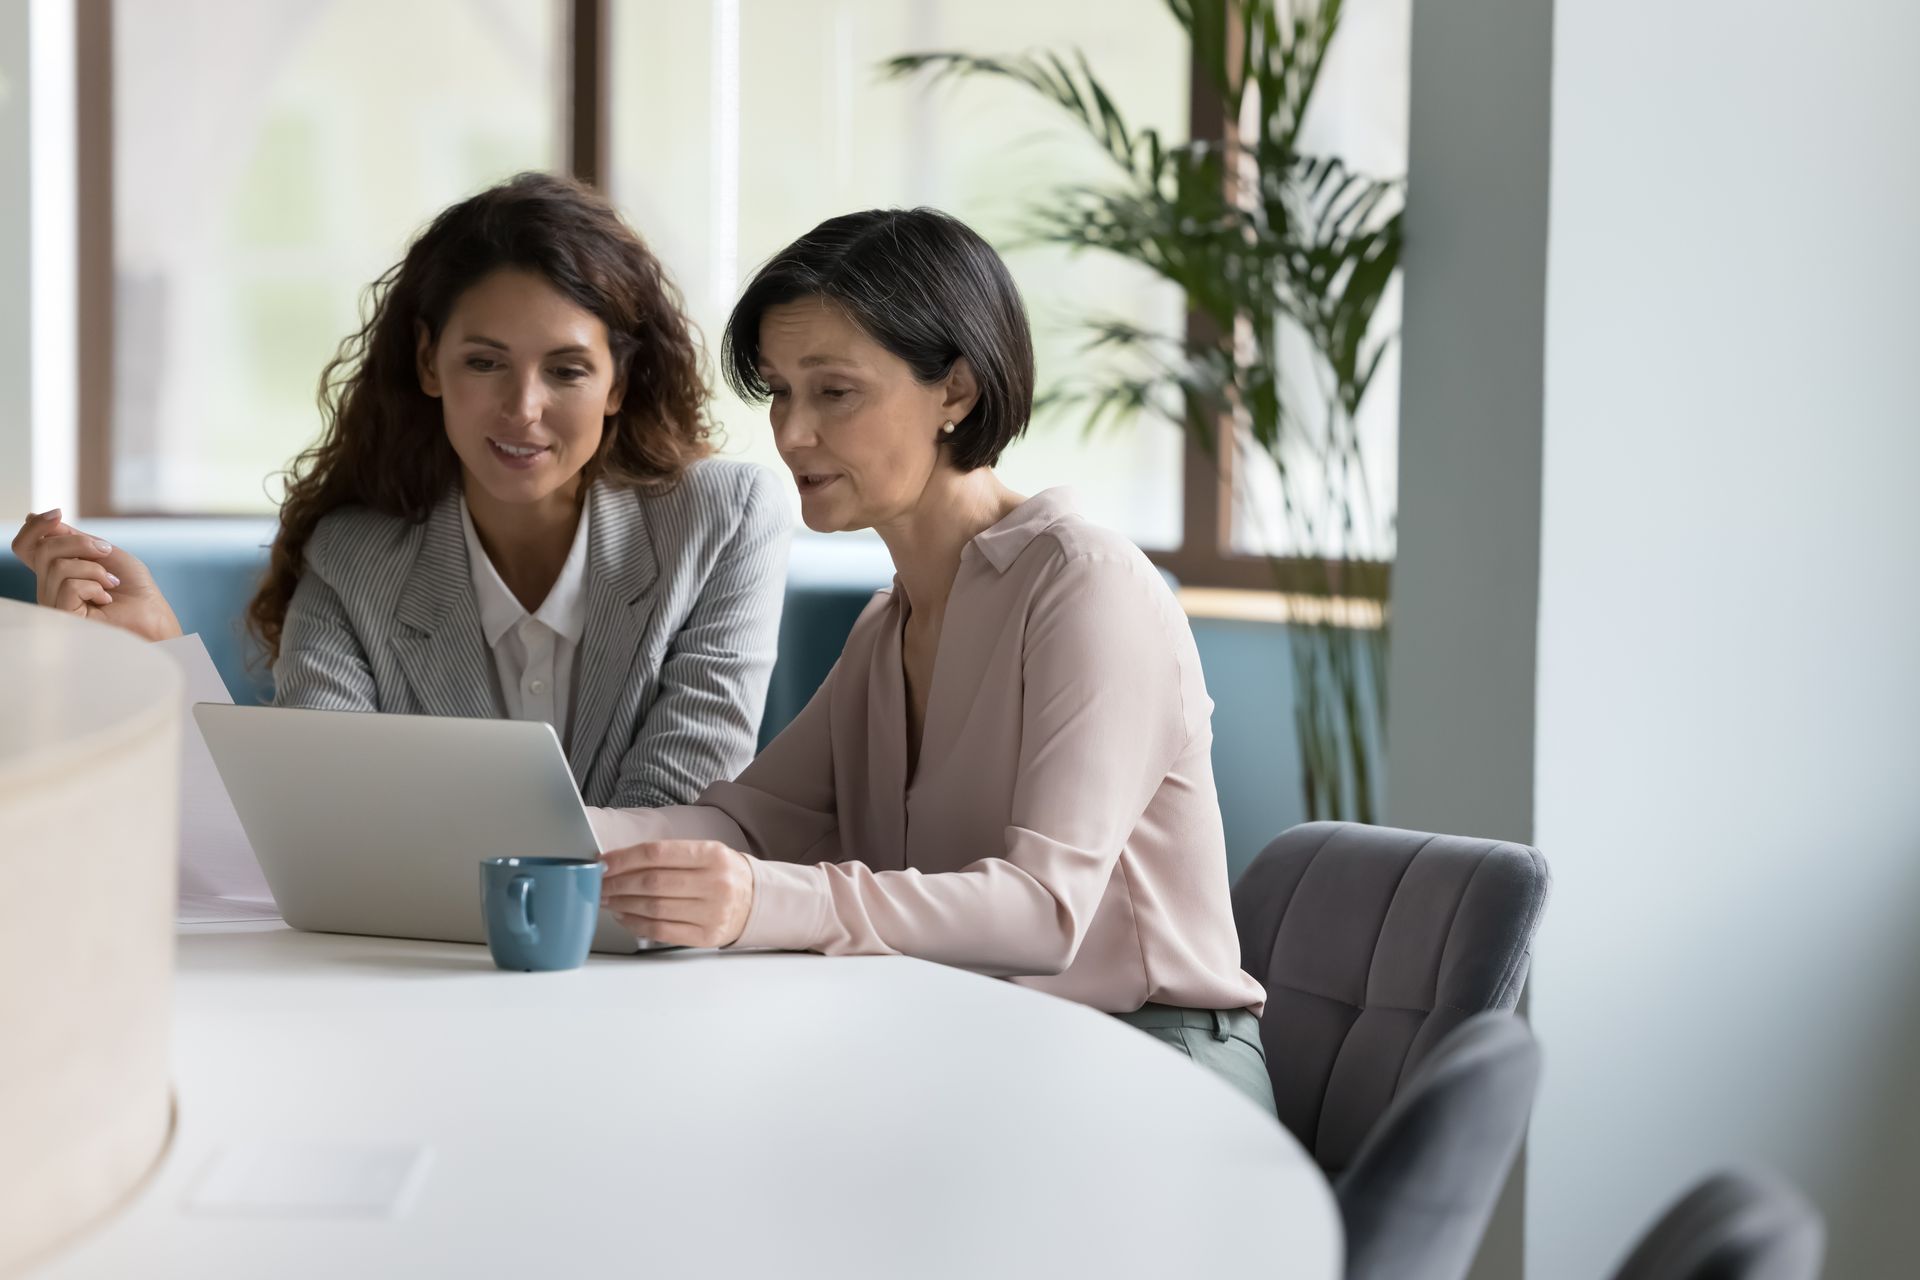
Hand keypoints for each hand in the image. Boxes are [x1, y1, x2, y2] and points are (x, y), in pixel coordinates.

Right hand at [10, 509, 181, 640]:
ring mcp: (54, 603)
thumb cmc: (135, 589)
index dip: (34, 527)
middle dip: (78, 543)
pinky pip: (69, 586)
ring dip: (94, 568)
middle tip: (105, 552)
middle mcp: (49, 587)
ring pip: (57, 566)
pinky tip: (106, 599)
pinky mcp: (64, 617)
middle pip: (42, 549)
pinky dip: (94, 586)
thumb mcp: (106, 554)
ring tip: (111, 583)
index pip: (26, 546)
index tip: (57, 514)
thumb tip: (36, 517)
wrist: (154, 616)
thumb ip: (73, 538)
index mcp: (56, 571)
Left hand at [600, 840, 756, 948]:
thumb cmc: (722, 874)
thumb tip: (618, 862)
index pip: (657, 853)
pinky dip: (636, 923)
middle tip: (599, 883)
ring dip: (622, 904)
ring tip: (608, 899)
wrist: (756, 901)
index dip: (623, 858)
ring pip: (653, 908)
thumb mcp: (705, 853)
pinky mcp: (706, 936)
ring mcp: (712, 912)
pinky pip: (661, 930)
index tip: (603, 862)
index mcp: (712, 855)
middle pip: (652, 882)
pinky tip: (624, 916)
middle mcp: (714, 883)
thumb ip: (668, 856)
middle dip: (617, 883)